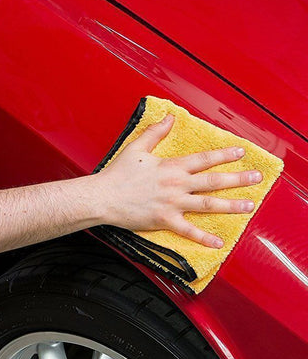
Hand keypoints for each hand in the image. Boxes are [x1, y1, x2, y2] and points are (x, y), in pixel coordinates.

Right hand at [99, 115, 262, 247]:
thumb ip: (155, 132)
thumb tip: (170, 117)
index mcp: (171, 166)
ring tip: (249, 206)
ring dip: (231, 205)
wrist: (102, 198)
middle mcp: (176, 184)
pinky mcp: (164, 220)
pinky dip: (204, 237)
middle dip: (238, 179)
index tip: (241, 152)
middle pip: (213, 181)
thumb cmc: (117, 174)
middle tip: (257, 178)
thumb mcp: (136, 148)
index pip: (204, 158)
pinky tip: (219, 242)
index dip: (224, 154)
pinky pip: (188, 230)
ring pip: (208, 204)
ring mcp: (172, 204)